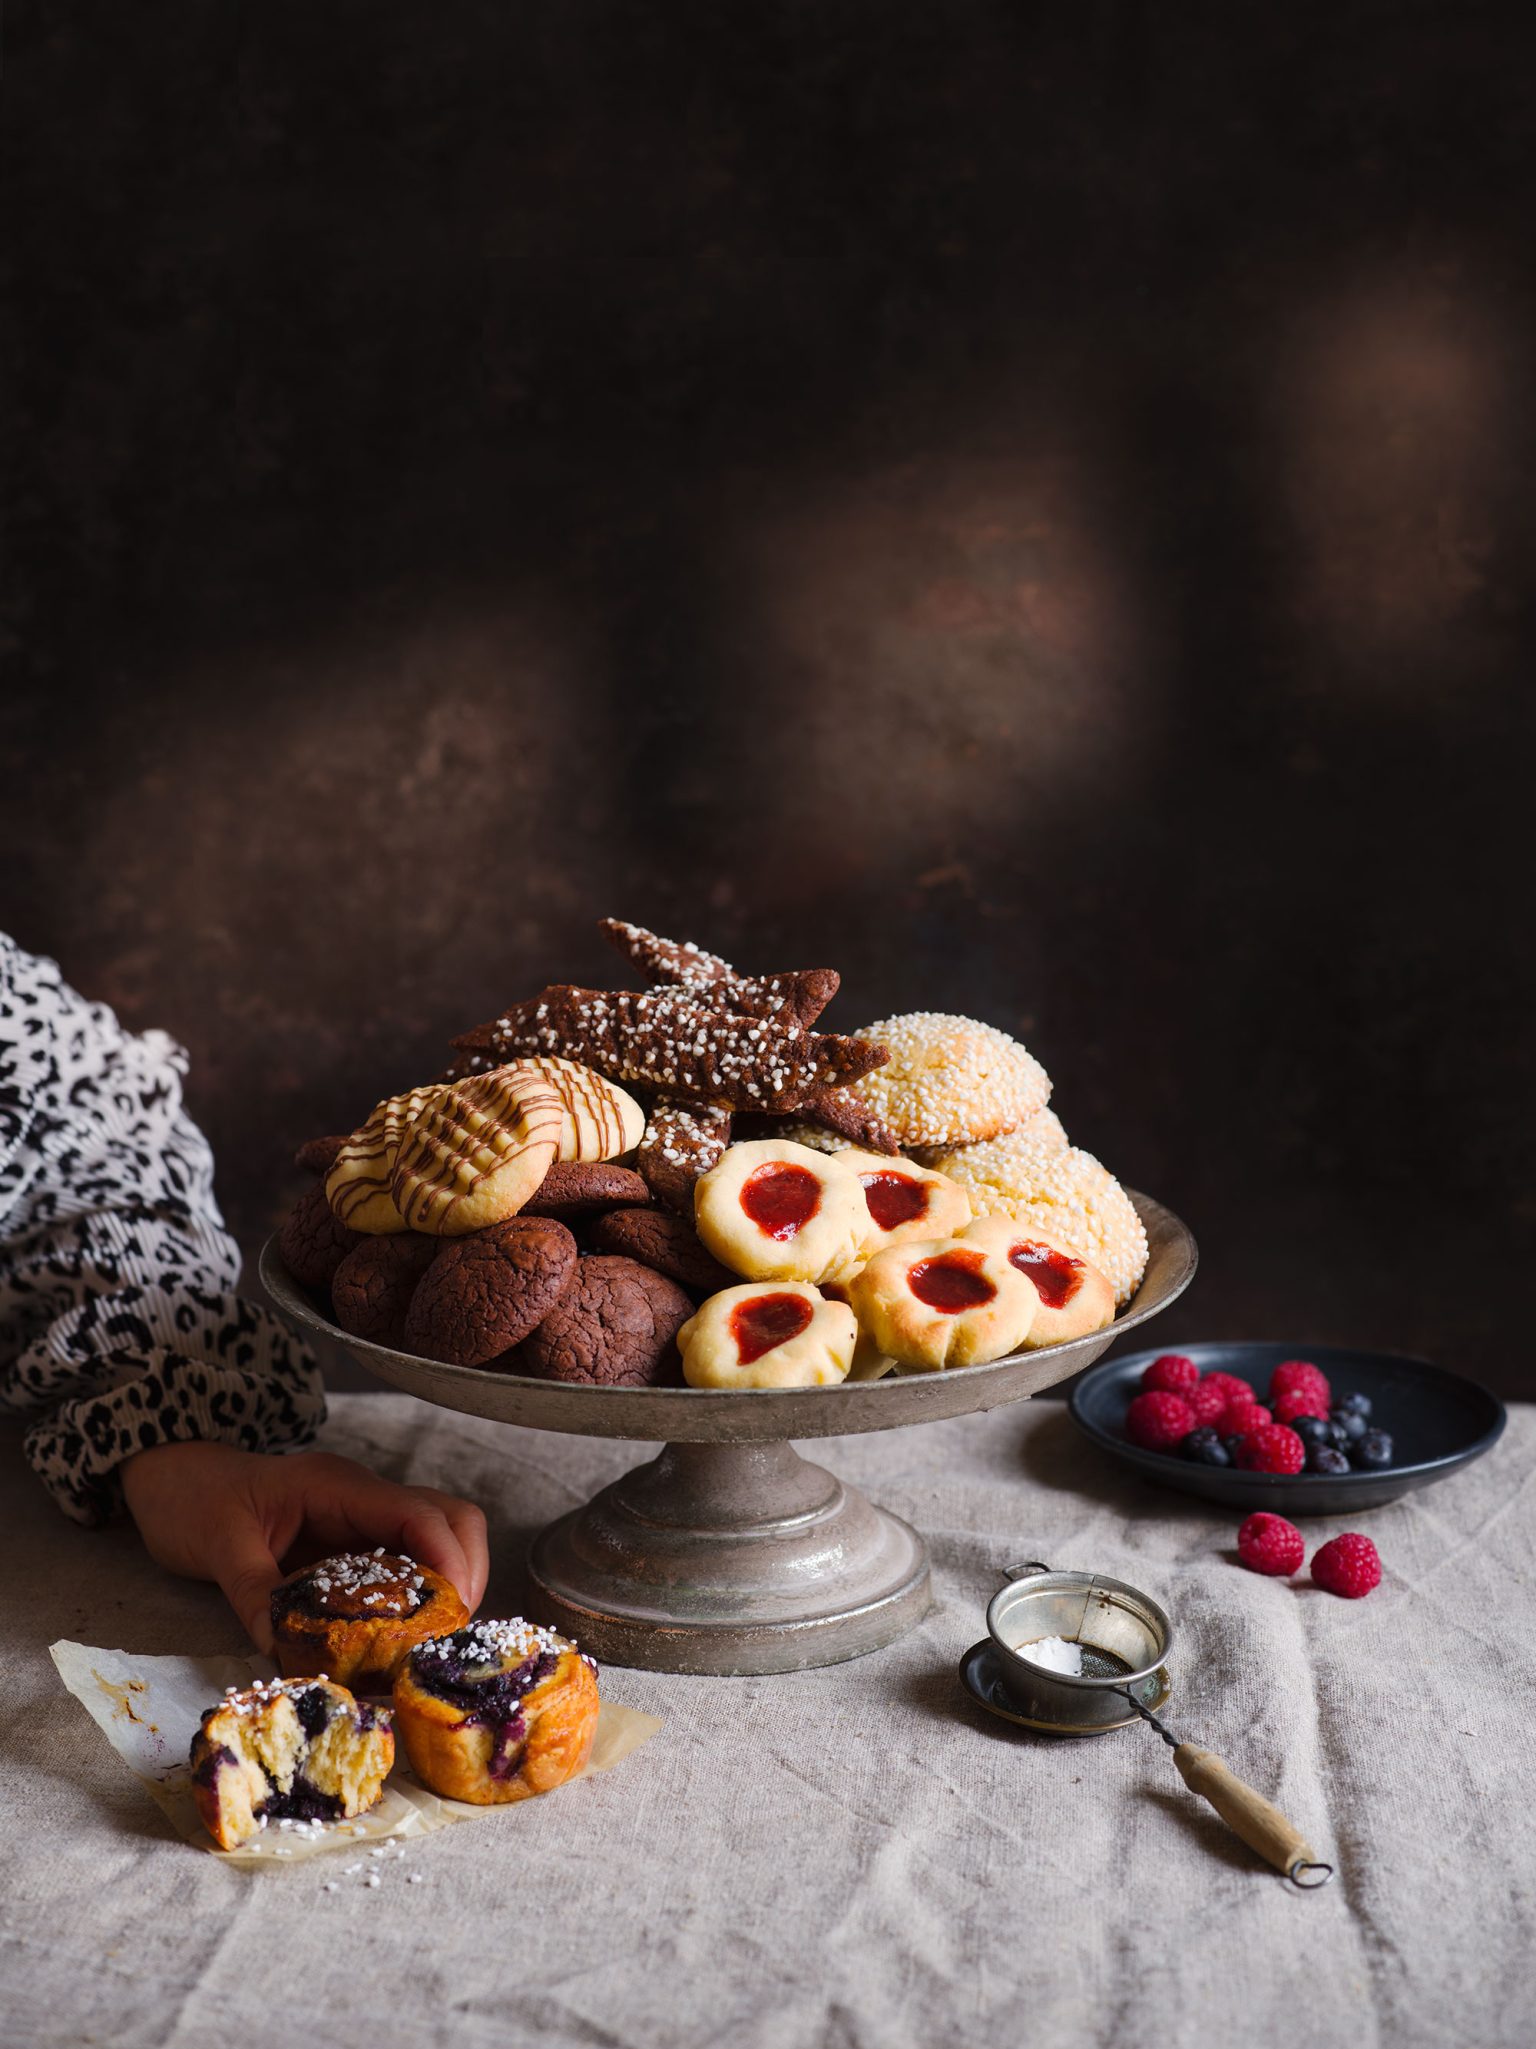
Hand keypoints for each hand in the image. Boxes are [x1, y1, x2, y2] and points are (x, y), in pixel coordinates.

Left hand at [119, 1443, 489, 1653]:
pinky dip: (417, 1597)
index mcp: (336, 1486)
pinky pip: (406, 1562)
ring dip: (448, 1587)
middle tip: (451, 1634)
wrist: (174, 1477)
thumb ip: (254, 1592)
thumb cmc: (195, 1498)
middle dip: (467, 1572)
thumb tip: (283, 1651)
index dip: (449, 1558)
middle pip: (450, 1517)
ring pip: (437, 1538)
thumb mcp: (217, 1546)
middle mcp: (362, 1496)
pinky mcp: (355, 1541)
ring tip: (432, 1642)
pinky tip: (402, 1637)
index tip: (456, 1610)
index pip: (417, 1512)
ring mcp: (363, 1517)